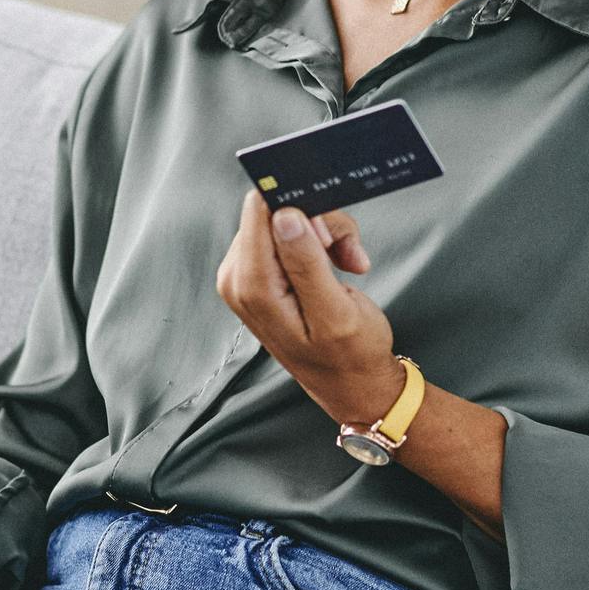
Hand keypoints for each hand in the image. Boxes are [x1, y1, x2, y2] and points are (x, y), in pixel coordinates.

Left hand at [217, 189, 399, 424]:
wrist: (348, 380)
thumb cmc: (350, 352)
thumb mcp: (336, 313)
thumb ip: (307, 264)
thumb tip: (284, 217)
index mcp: (252, 286)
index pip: (261, 210)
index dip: (300, 209)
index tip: (329, 235)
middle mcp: (238, 276)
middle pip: (274, 211)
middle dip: (319, 223)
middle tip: (346, 252)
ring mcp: (246, 273)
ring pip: (286, 217)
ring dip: (325, 233)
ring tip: (346, 261)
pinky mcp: (259, 270)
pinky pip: (288, 232)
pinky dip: (320, 241)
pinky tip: (338, 263)